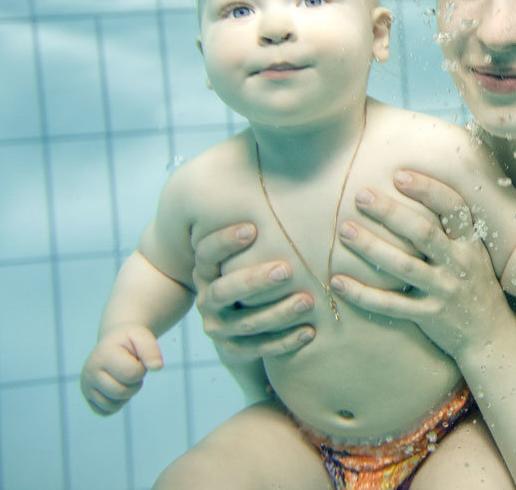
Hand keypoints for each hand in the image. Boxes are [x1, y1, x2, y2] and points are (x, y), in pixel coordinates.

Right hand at [80, 325, 162, 415]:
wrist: (114, 342)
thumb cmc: (130, 341)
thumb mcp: (141, 337)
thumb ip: (151, 350)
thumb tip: (157, 367)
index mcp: (102, 355)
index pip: (131, 374)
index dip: (141, 370)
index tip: (137, 360)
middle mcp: (89, 372)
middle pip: (120, 392)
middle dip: (135, 384)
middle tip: (132, 371)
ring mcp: (86, 386)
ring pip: (112, 405)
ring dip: (126, 395)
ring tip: (124, 379)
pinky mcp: (88, 397)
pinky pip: (106, 411)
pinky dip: (117, 404)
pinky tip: (118, 388)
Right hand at [191, 222, 315, 358]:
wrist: (236, 317)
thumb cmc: (250, 264)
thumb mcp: (245, 244)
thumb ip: (253, 215)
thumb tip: (270, 166)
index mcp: (205, 269)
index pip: (206, 253)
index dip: (224, 241)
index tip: (252, 227)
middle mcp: (208, 299)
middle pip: (224, 291)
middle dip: (254, 280)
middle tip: (287, 269)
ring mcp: (220, 327)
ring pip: (245, 323)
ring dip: (277, 312)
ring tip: (308, 301)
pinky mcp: (237, 349)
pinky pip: (259, 348)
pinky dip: (284, 341)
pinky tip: (310, 331)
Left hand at [330, 171, 515, 357]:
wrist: (490, 334)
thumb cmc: (474, 284)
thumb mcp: (473, 253)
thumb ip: (450, 230)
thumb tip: (414, 191)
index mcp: (471, 244)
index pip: (453, 208)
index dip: (427, 189)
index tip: (398, 175)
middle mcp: (459, 264)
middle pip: (423, 233)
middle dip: (390, 212)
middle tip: (360, 196)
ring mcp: (444, 291)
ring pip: (404, 266)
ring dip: (371, 247)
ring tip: (346, 231)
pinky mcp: (429, 316)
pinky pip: (391, 305)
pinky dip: (363, 294)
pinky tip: (339, 281)